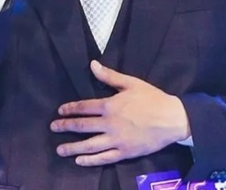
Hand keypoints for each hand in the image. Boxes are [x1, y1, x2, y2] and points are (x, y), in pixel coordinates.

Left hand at [50, 60, 190, 165]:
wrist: (172, 118)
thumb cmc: (152, 98)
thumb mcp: (131, 83)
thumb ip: (109, 76)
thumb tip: (92, 64)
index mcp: (110, 105)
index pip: (84, 107)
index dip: (70, 109)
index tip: (60, 111)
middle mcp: (110, 123)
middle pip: (83, 126)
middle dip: (66, 127)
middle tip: (53, 128)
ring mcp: (117, 140)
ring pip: (89, 145)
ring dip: (73, 147)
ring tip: (60, 149)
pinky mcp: (125, 153)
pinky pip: (104, 158)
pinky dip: (90, 160)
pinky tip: (80, 161)